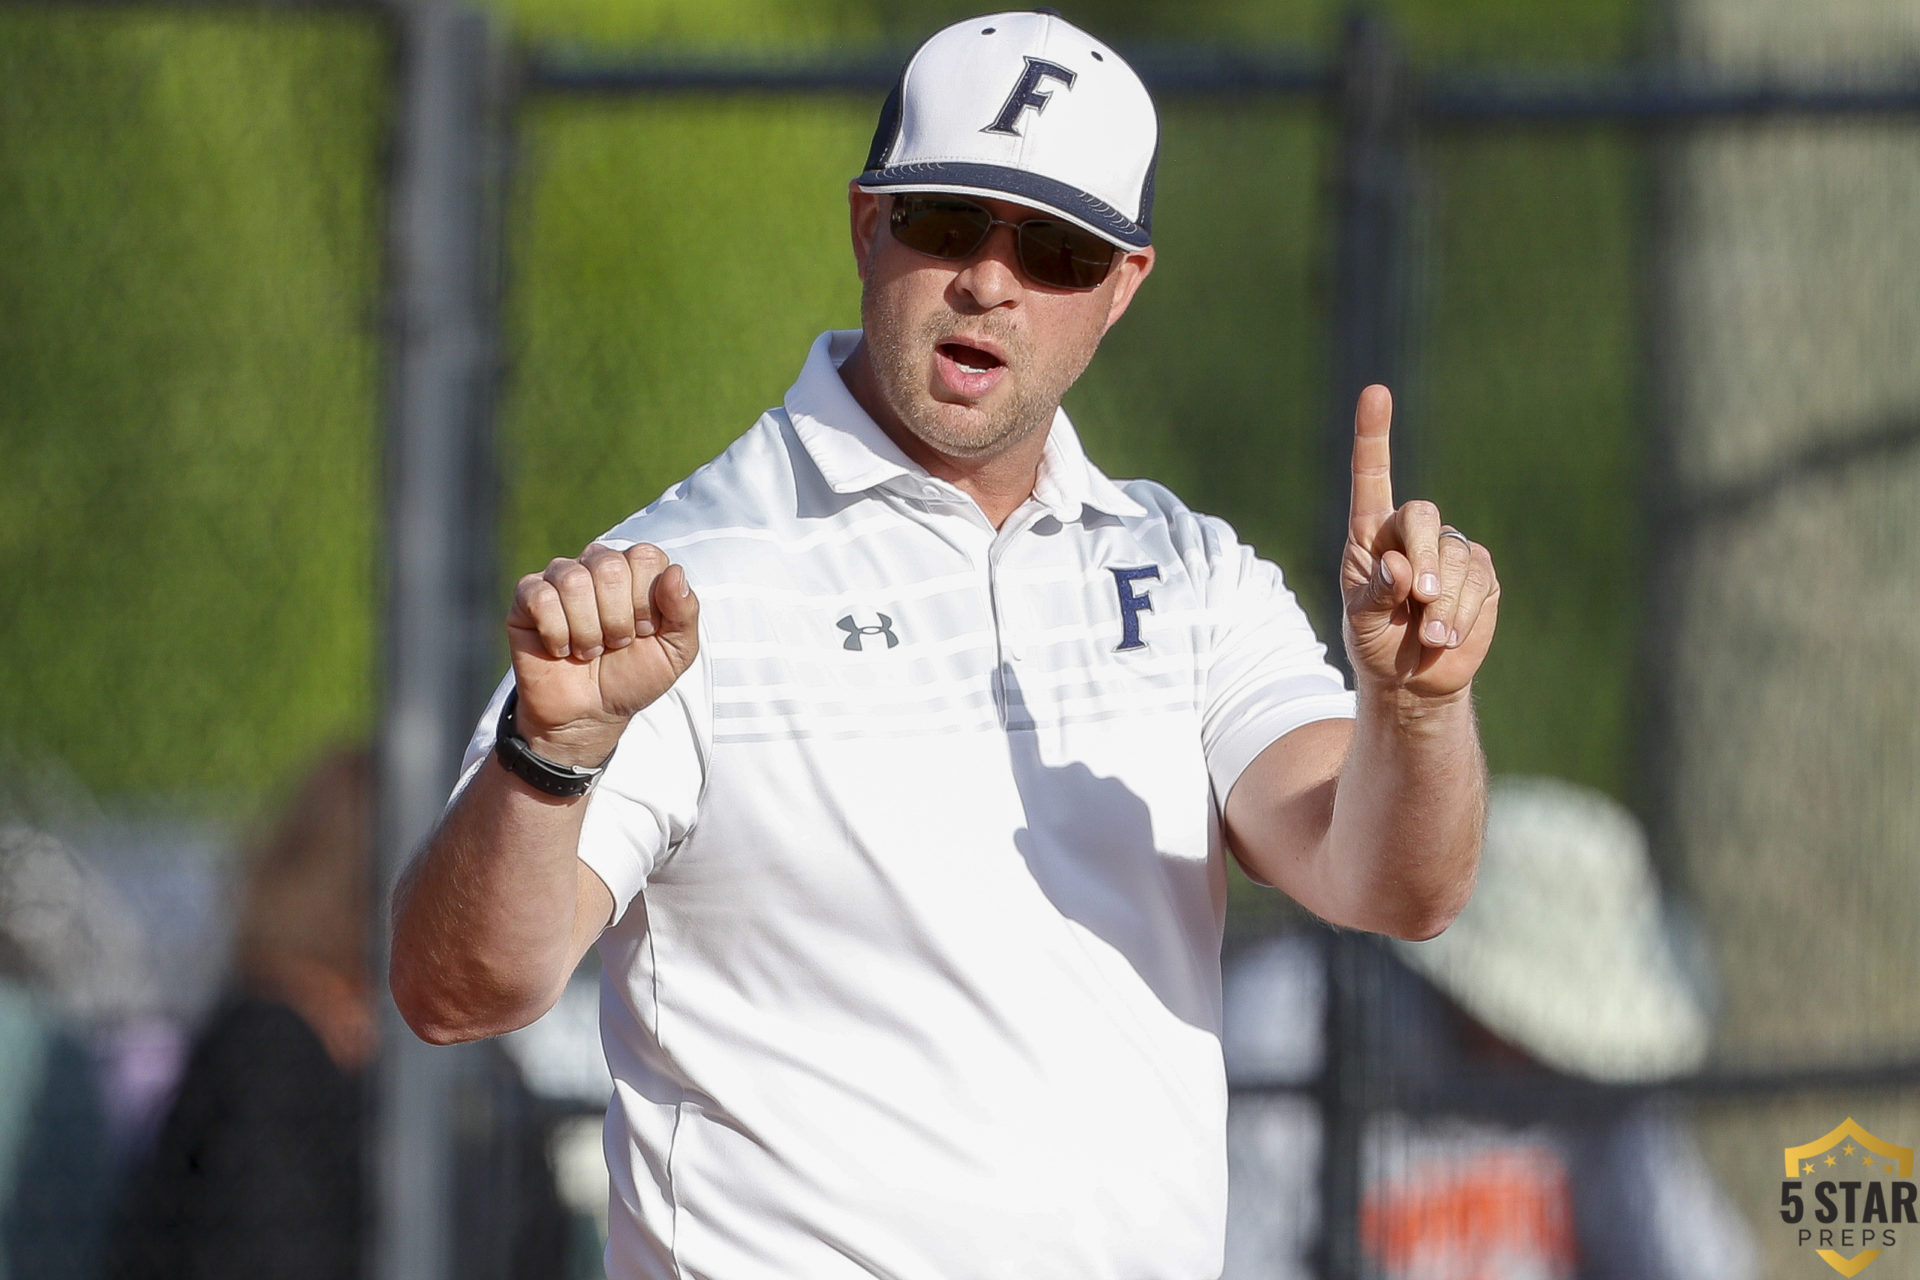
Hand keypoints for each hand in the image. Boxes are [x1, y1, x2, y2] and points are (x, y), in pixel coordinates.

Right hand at [505, 542, 699, 764]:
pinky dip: (557, 634)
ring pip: (573, 581)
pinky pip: (541, 598)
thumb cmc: (633, 677)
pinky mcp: (527, 596)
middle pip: (609, 566)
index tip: (644, 632)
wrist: (590, 714)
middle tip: (615, 643)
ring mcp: (559, 577)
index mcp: (634, 569)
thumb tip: (675, 571)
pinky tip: (561, 649)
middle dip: (618, 619)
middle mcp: (596, 564)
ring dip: (587, 631)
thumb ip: (685, 612)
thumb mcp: (675, 652)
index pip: (645, 556)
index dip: (647, 601)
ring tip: (589, 650)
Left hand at [1341, 385, 1498, 698]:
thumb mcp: (1362, 621)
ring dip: (1443, 603)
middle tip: (1419, 598)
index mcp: (1370, 534)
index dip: (1373, 435)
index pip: (1371, 476)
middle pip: (1423, 515)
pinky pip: (1479, 581)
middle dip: (1424, 557)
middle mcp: (1410, 533)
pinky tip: (1446, 636)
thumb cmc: (1375, 642)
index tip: (1375, 391)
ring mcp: (1449, 551)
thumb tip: (1400, 566)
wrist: (1412, 678)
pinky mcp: (1480, 575)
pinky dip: (1462, 613)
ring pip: (1456, 556)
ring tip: (1428, 637)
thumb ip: (1375, 593)